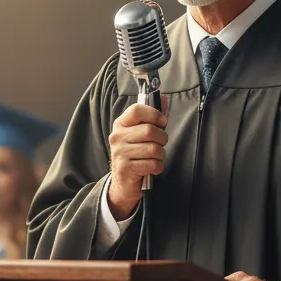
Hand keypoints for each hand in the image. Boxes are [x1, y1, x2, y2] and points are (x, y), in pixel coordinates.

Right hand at [107, 98, 168, 219]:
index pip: (137, 109)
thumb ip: (153, 116)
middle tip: (160, 144)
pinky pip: (153, 164)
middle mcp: (117, 137)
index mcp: (121, 124)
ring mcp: (119, 153)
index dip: (154, 114)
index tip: (162, 122)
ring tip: (155, 158)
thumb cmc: (136, 153)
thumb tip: (163, 98)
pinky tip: (152, 168)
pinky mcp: (125, 169)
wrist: (123, 182)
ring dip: (161, 155)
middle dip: (162, 139)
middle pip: (149, 130)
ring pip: (154, 149)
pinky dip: (158, 167)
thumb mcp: (142, 133)